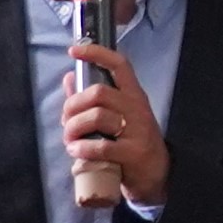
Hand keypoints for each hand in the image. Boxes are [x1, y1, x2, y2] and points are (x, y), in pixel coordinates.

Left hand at [64, 42, 169, 208]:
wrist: (157, 173)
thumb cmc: (131, 141)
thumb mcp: (117, 117)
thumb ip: (91, 100)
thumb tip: (70, 78)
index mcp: (132, 95)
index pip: (119, 64)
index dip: (96, 53)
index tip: (74, 49)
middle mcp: (136, 107)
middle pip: (99, 92)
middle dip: (73, 106)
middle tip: (65, 122)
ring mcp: (137, 129)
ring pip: (97, 116)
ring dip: (74, 129)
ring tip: (70, 140)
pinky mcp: (133, 152)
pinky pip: (101, 146)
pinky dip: (82, 149)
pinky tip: (76, 152)